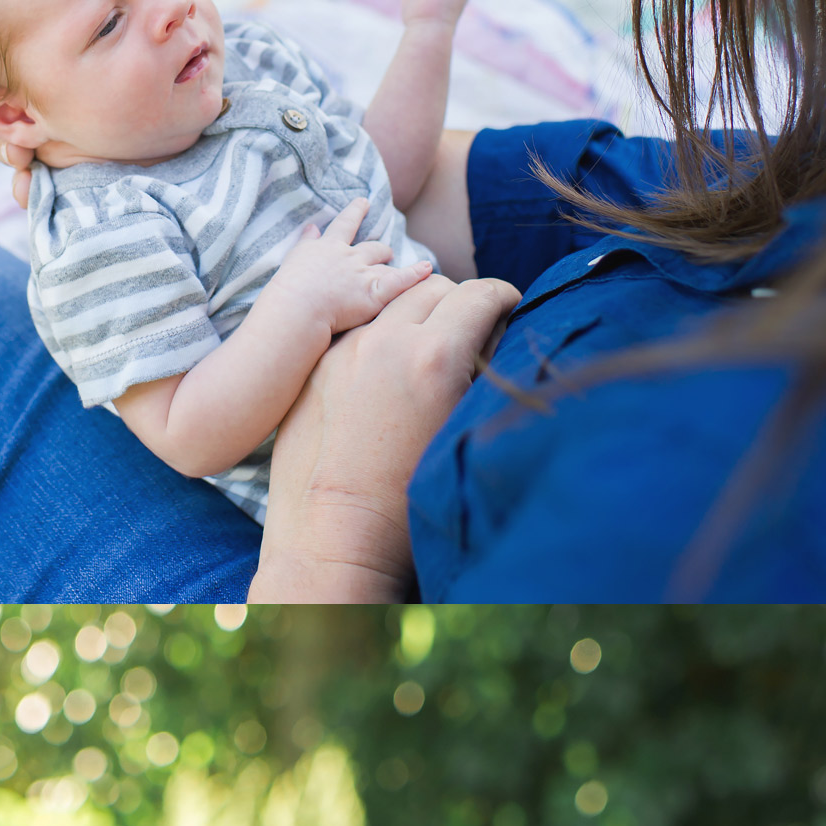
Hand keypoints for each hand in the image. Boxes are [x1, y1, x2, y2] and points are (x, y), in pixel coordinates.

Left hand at [252, 269, 518, 597]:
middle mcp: (385, 341)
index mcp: (433, 357)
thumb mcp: (464, 433)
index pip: (479, 293)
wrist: (333, 540)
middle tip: (470, 329)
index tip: (509, 307)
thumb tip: (493, 342)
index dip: (503, 297)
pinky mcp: (315, 368)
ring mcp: (343, 350)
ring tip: (424, 345)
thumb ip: (482, 376)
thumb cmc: (409, 506)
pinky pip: (355, 328)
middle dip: (458, 301)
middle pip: (433, 286)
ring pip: (389, 300)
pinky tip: (384, 367)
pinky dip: (377, 332)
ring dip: (413, 311)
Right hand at [281, 196, 435, 343]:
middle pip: (372, 248)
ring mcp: (363, 275)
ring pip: (385, 266)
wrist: (297, 307)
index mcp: (328, 247)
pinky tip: (427, 268)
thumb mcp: (294, 256)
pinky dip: (415, 274)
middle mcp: (349, 257)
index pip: (345, 224)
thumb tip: (311, 227)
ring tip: (399, 265)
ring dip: (391, 265)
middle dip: (380, 249)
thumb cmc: (289, 287)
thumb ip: (306, 241)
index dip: (356, 211)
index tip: (364, 202)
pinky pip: (399, 282)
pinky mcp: (373, 294)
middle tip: (386, 251)